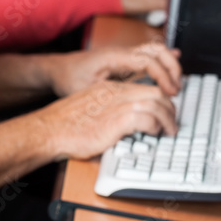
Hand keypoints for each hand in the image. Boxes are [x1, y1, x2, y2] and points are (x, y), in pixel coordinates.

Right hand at [41, 78, 176, 159]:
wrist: (48, 131)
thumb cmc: (64, 126)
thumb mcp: (89, 112)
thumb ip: (108, 113)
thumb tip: (123, 128)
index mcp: (108, 89)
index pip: (144, 88)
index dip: (159, 100)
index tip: (163, 113)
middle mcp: (115, 93)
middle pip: (155, 92)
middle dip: (169, 108)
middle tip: (171, 123)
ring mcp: (116, 104)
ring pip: (156, 103)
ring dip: (167, 119)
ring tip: (168, 131)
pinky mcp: (116, 120)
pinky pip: (147, 118)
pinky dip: (156, 126)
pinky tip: (154, 133)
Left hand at [51, 43, 180, 96]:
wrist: (57, 70)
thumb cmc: (68, 79)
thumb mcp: (86, 90)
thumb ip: (109, 94)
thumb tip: (130, 102)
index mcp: (114, 57)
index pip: (148, 60)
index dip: (163, 75)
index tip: (170, 92)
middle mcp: (122, 53)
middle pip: (157, 50)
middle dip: (172, 68)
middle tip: (176, 90)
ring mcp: (124, 56)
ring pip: (155, 52)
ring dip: (169, 67)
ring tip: (174, 87)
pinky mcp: (124, 63)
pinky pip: (148, 59)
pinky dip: (162, 65)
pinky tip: (171, 74)